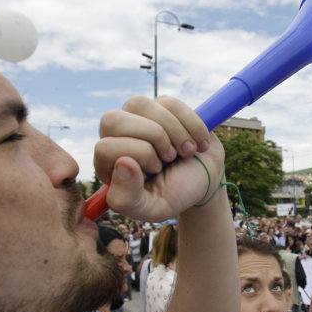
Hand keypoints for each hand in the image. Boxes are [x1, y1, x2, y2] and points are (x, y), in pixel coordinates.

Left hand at [94, 96, 222, 221]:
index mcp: (107, 162)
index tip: (157, 171)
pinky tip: (199, 143)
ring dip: (173, 131)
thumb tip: (123, 163)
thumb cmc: (176, 194)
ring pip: (138, 104)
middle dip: (151, 139)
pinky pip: (170, 103)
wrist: (207, 179)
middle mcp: (116, 135)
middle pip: (112, 120)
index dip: (137, 157)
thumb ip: (127, 199)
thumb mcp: (152, 209)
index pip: (104, 148)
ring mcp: (138, 116)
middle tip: (170, 157)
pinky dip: (192, 125)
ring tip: (187, 151)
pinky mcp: (161, 105)